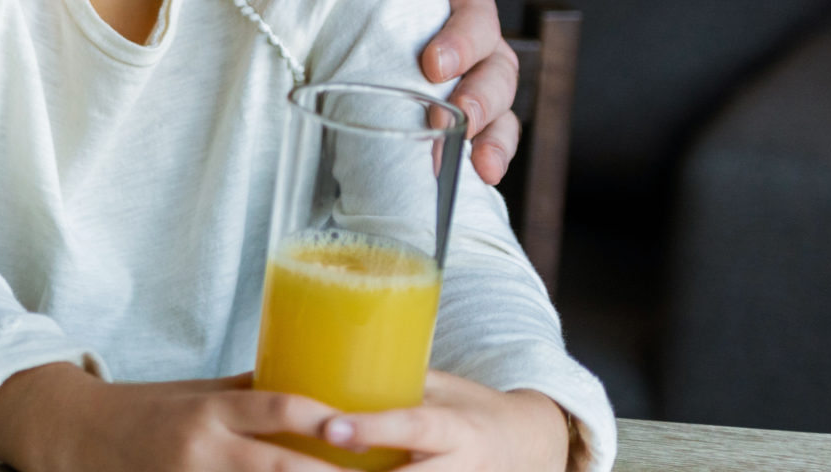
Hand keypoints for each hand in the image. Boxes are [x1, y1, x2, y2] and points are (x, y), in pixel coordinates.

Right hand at [0, 364, 349, 471]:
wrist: (75, 435)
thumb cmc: (144, 410)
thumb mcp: (197, 393)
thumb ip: (251, 395)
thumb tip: (314, 385)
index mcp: (210, 409)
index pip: (274, 406)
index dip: (319, 418)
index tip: (359, 427)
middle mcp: (203, 448)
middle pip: (281, 466)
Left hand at [325, 373, 576, 471]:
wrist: (532, 448)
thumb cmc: (472, 410)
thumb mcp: (443, 389)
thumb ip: (393, 386)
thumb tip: (322, 368)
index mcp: (459, 429)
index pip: (415, 428)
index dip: (373, 429)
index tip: (331, 428)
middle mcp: (462, 469)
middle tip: (298, 467)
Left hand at [413, 0, 519, 185]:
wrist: (344, 25)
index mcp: (455, 3)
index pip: (476, 15)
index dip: (463, 39)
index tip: (431, 65)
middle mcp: (474, 46)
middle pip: (499, 70)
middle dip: (481, 97)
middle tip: (448, 120)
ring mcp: (472, 88)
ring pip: (504, 113)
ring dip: (496, 138)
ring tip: (475, 164)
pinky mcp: (460, 125)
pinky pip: (490, 144)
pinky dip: (491, 160)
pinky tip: (480, 179)